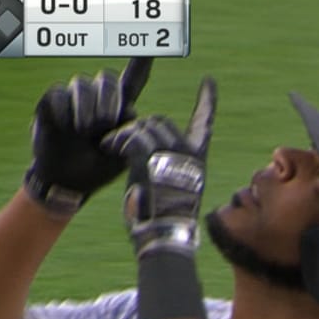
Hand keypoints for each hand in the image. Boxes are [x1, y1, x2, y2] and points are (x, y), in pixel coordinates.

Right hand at [24, 57, 152, 214]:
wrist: (67, 182)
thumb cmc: (97, 168)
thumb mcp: (121, 155)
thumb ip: (129, 133)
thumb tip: (129, 111)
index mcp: (120, 109)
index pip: (134, 79)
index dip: (142, 61)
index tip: (153, 44)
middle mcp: (98, 98)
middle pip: (107, 78)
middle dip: (108, 99)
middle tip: (104, 123)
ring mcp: (74, 98)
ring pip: (82, 83)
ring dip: (86, 107)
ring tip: (84, 130)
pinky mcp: (52, 102)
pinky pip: (58, 93)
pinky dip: (63, 111)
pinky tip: (64, 127)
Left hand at [102, 76, 216, 257]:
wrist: (163, 235)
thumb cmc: (165, 220)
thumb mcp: (175, 189)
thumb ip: (169, 166)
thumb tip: (149, 150)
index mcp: (198, 159)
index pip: (205, 124)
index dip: (207, 102)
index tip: (209, 83)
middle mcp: (188, 153)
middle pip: (160, 121)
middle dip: (139, 129)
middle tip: (123, 144)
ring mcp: (171, 154)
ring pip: (143, 126)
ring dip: (124, 135)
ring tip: (112, 147)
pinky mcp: (151, 158)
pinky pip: (131, 137)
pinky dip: (117, 141)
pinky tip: (110, 148)